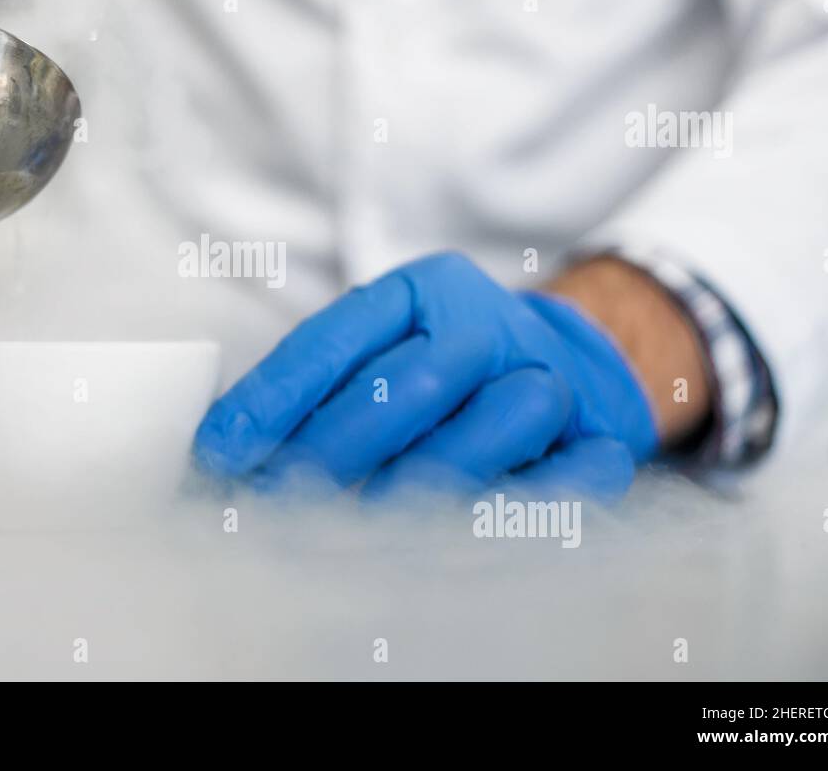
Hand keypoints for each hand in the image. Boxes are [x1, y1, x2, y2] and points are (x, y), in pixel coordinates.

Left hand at [193, 253, 660, 500]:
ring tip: (362, 524)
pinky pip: (574, 476)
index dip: (275, 398)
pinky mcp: (605, 436)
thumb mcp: (386, 347)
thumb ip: (317, 387)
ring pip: (498, 418)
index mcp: (426, 290)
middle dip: (333, 448)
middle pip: (408, 382)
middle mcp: (490, 325)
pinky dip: (524, 509)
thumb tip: (226, 452)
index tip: (222, 453)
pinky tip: (464, 537)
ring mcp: (554, 376)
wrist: (578, 363)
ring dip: (427, 478)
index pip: (338, 337)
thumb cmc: (450, 368)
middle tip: (275, 501)